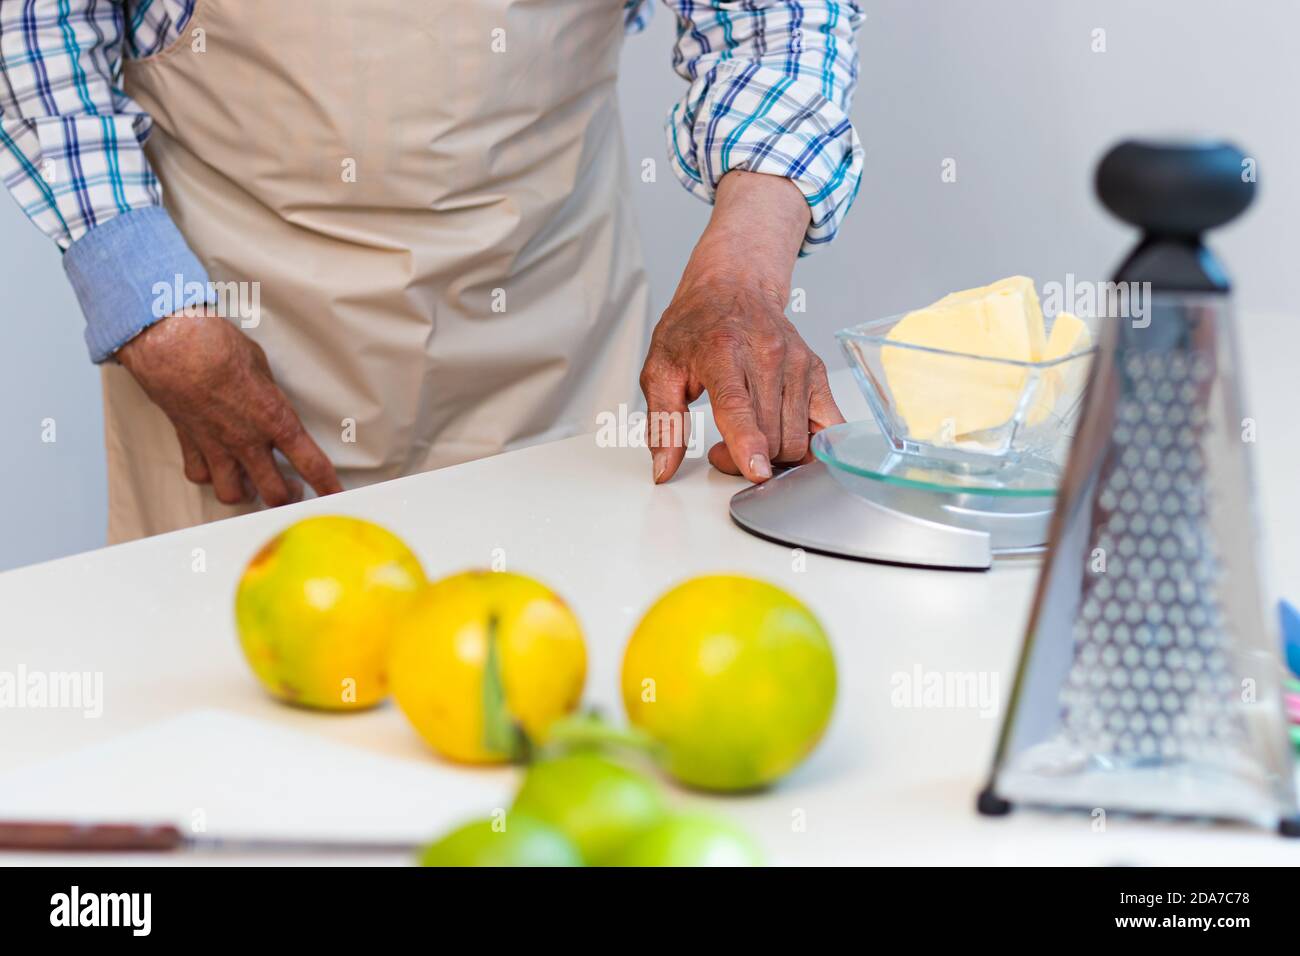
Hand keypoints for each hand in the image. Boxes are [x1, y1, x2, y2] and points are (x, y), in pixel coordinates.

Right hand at [116, 311, 341, 505]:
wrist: (172, 344)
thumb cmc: (217, 347)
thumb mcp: (261, 368)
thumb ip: (269, 396)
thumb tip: (271, 404)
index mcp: (275, 420)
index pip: (311, 463)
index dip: (327, 487)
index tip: (336, 498)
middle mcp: (247, 440)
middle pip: (275, 492)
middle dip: (288, 498)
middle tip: (293, 491)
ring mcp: (216, 446)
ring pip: (233, 494)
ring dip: (246, 494)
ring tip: (253, 485)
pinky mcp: (189, 443)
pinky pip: (199, 476)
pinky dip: (208, 477)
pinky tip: (215, 469)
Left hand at [639, 171, 843, 483]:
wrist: (734, 287)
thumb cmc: (696, 327)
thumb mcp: (660, 369)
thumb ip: (663, 422)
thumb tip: (663, 469)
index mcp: (721, 351)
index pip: (738, 405)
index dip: (747, 442)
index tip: (757, 470)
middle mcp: (766, 355)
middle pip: (769, 435)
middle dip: (744, 460)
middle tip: (720, 450)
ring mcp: (797, 364)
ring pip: (797, 439)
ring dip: (772, 456)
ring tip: (747, 438)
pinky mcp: (817, 372)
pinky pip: (827, 427)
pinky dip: (808, 446)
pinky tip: (783, 436)